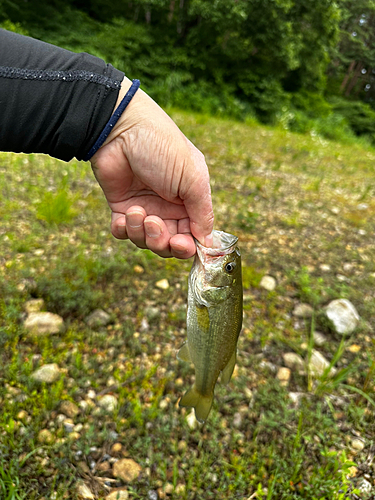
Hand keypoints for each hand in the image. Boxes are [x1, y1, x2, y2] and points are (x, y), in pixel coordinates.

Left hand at [90, 77, 213, 257]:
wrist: (121, 128)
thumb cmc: (163, 147)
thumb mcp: (192, 178)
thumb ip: (203, 213)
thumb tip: (208, 243)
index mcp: (190, 202)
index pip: (193, 237)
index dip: (187, 246)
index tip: (182, 244)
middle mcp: (169, 208)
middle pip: (168, 245)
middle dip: (162, 242)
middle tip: (155, 224)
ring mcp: (145, 208)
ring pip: (145, 241)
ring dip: (141, 233)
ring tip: (137, 211)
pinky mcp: (121, 207)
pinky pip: (123, 233)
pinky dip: (123, 230)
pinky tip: (125, 215)